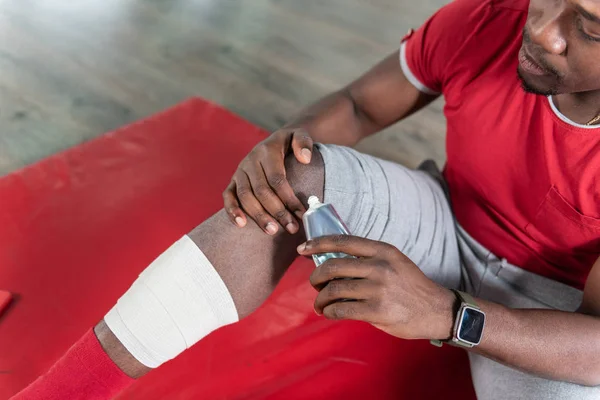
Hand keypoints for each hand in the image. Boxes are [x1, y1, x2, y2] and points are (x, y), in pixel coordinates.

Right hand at [223, 128, 313, 234]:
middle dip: (277, 212)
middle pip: (261, 190)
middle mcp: (250, 161)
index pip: (277, 179)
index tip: (302, 214)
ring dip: (258, 215)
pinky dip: (232, 210)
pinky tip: (241, 225)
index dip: (289, 198)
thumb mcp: (300, 135)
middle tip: (291, 228)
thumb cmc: (291, 143)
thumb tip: (305, 159)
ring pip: (245, 196)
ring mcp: (240, 171)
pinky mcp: (233, 181)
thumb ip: (304, 143)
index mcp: (267, 151)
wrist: (276, 141)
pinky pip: (228, 196)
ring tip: (272, 231)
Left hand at [297, 235, 455, 339]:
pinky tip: (329, 313)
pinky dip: (329, 311)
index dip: (318, 243)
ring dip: (320, 298)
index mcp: (382, 250)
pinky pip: (341, 309)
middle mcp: (379, 266)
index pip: (342, 241)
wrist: (437, 310)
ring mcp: (378, 289)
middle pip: (332, 266)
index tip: (302, 249)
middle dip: (316, 277)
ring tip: (319, 304)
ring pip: (334, 289)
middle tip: (315, 285)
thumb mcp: (393, 262)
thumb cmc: (410, 286)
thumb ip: (367, 259)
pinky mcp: (377, 311)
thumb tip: (332, 262)